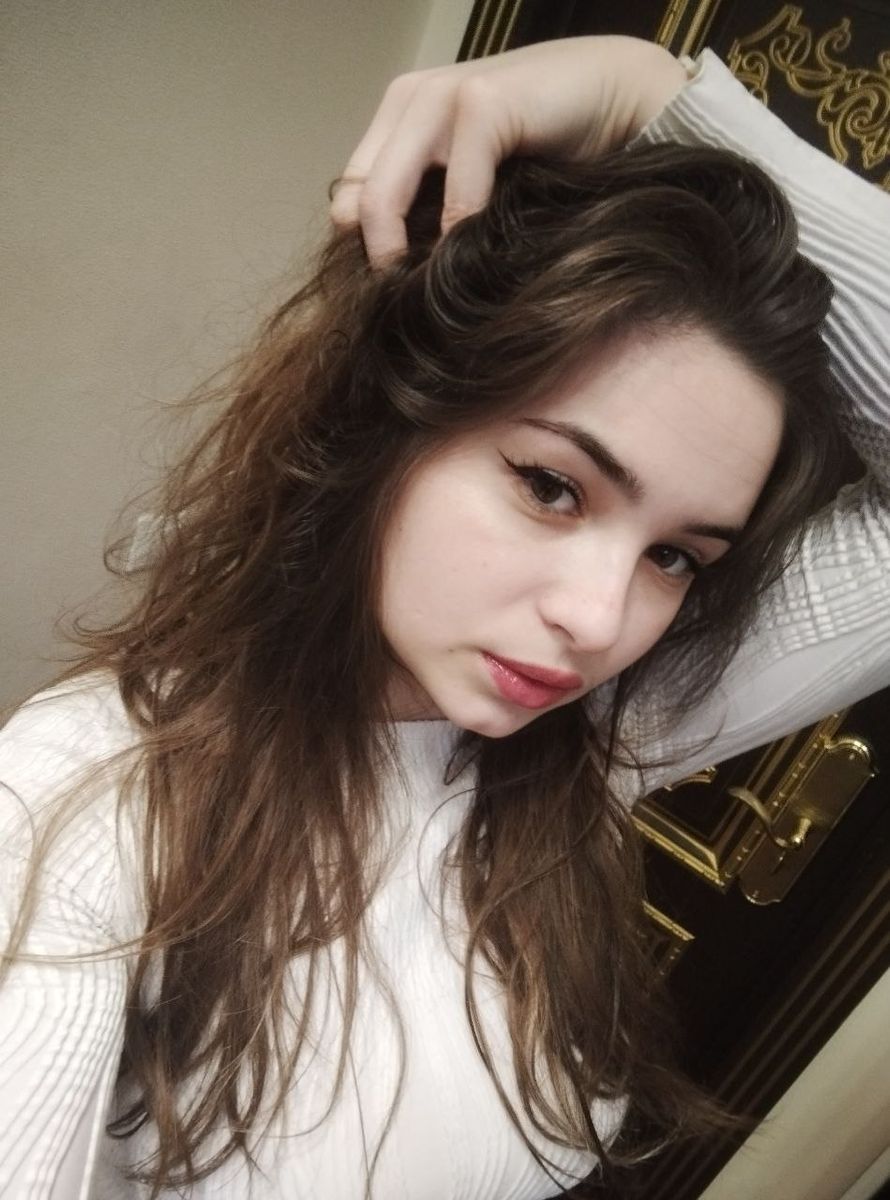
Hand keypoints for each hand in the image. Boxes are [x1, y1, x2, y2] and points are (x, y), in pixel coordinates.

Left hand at [330, 36, 687, 264]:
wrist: (616, 98)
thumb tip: (392, 275)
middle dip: (376, 262)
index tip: (395, 294)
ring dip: (404, 256)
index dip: (364, 251)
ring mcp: (441, 96)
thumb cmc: (547, 150)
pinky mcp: (483, 103)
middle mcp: (410, 99)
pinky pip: (453, 190)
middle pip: (354, 203)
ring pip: (383, 196)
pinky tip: (479, 258)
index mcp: (398, 114)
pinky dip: (461, 234)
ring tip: (432, 294)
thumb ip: (431, 205)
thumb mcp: (474, 178)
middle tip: (402, 310)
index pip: (347, 197)